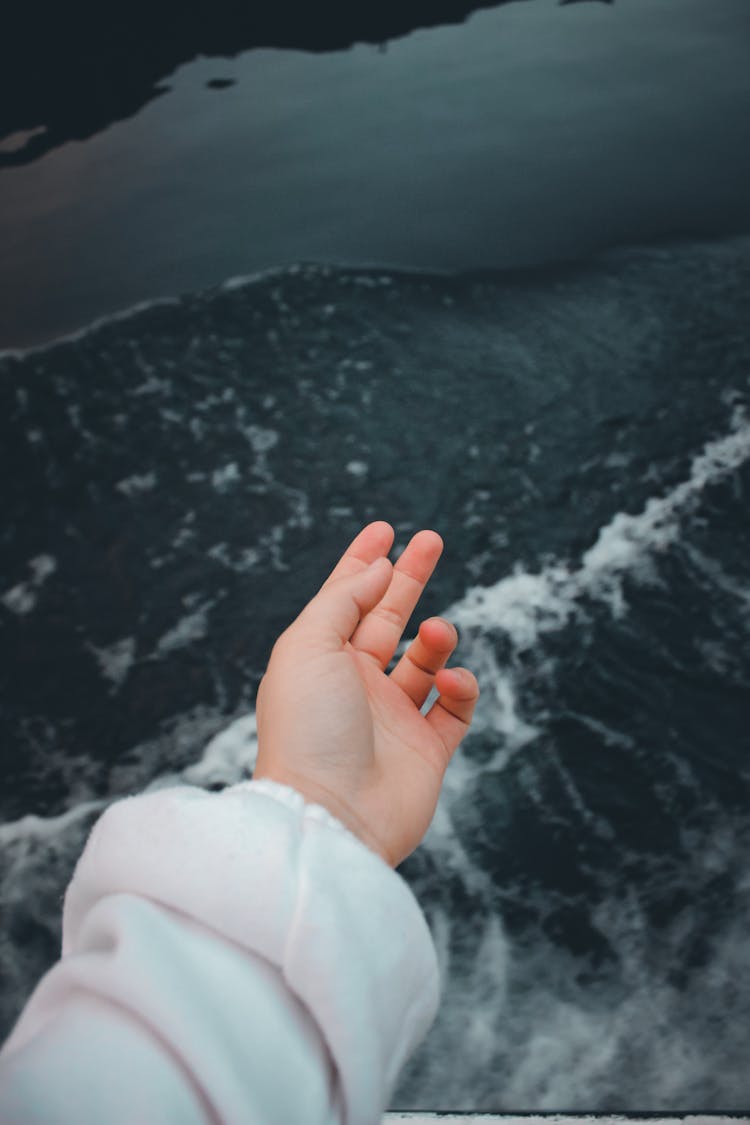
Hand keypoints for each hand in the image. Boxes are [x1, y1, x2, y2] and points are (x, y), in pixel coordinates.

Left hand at [253, 521, 478, 865]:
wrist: (331, 814)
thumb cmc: (308, 728)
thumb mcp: (308, 646)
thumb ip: (344, 600)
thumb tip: (378, 571)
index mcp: (320, 660)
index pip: (345, 600)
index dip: (364, 563)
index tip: (386, 530)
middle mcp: (355, 685)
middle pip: (388, 618)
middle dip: (409, 577)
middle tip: (431, 539)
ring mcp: (392, 718)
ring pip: (425, 659)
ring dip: (435, 637)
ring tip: (433, 632)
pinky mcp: (426, 750)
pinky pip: (454, 706)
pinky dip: (459, 686)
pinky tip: (450, 680)